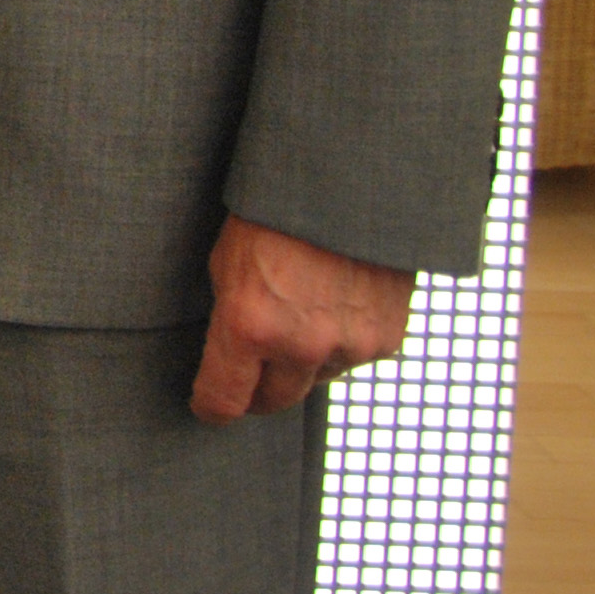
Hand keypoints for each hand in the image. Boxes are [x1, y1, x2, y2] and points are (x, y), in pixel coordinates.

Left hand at [189, 214, 412, 422]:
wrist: (347, 186)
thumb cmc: (273, 214)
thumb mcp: (227, 261)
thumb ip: (230, 317)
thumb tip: (230, 355)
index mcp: (248, 324)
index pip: (224, 399)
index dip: (212, 407)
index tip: (209, 407)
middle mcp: (300, 345)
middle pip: (272, 401)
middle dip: (256, 392)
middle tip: (249, 376)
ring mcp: (347, 346)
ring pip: (315, 379)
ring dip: (303, 363)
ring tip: (298, 314)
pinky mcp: (386, 341)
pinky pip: (353, 359)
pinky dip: (341, 344)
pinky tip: (334, 305)